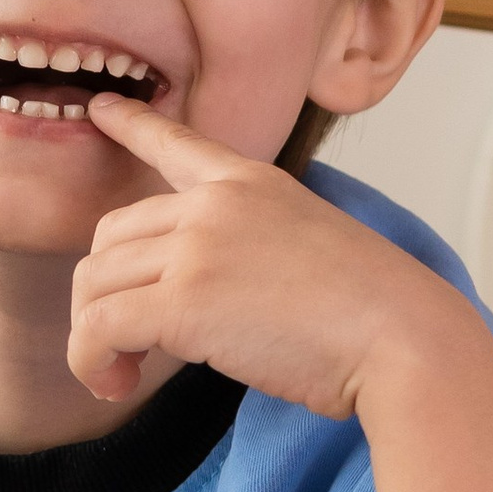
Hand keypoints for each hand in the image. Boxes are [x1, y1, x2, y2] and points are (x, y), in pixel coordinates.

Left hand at [69, 90, 471, 415]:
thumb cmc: (371, 314)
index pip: (177, 144)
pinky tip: (114, 383)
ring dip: (93, 335)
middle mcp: (213, 204)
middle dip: (102, 293)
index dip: (132, 125)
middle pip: (109, 235)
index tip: (101, 108)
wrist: (402, 336)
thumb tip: (203, 301)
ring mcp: (196, 248)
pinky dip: (89, 361)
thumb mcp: (308, 246)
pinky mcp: (182, 302)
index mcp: (249, 182)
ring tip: (123, 374)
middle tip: (127, 348)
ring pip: (93, 282)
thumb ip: (249, 248)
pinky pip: (97, 328)